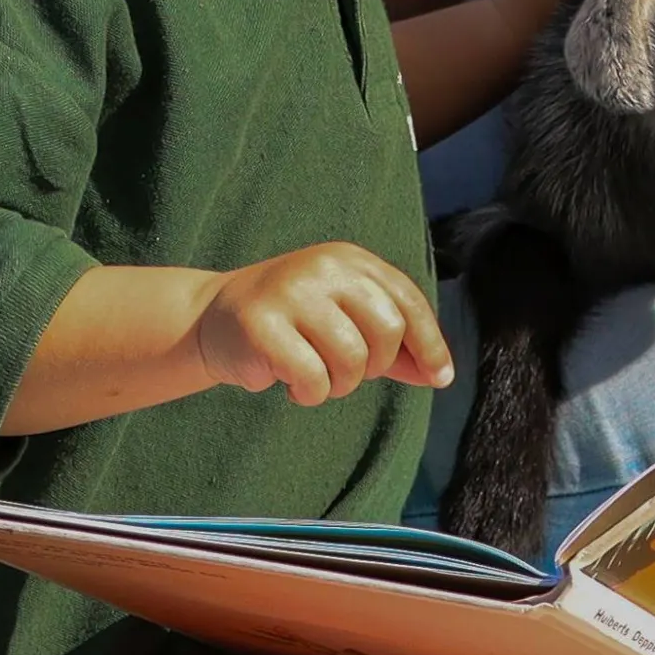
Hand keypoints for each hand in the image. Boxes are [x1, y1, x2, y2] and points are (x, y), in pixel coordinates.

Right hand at [198, 244, 454, 406]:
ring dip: (338, 385)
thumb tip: (438, 374)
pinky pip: (313, 378)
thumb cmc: (293, 324)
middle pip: (386, 332)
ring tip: (315, 377)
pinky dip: (309, 393)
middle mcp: (324, 268)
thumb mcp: (346, 321)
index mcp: (352, 261)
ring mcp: (291, 292)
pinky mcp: (262, 324)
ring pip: (351, 360)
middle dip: (374, 367)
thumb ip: (392, 345)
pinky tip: (290, 382)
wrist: (213, 317)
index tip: (441, 378)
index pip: (408, 300)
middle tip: (345, 371)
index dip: (430, 343)